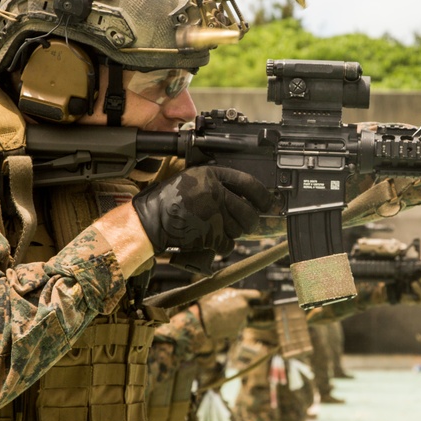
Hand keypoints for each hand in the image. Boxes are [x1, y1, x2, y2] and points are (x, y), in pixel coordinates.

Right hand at [132, 166, 271, 258]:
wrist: (150, 220)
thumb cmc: (168, 200)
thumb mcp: (193, 180)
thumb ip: (216, 183)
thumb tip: (245, 197)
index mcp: (211, 175)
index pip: (248, 183)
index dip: (264, 196)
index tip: (270, 204)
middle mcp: (215, 192)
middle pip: (248, 211)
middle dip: (250, 221)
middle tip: (246, 223)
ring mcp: (214, 214)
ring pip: (239, 229)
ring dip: (232, 233)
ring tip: (216, 228)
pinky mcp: (210, 233)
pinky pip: (228, 245)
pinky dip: (222, 246)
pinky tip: (210, 240)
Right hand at [197, 288, 255, 341]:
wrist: (201, 320)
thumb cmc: (208, 303)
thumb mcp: (221, 292)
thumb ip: (233, 294)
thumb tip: (238, 296)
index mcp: (242, 297)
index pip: (256, 295)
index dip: (254, 296)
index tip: (254, 298)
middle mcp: (245, 308)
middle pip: (247, 309)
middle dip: (240, 309)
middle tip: (227, 309)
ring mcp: (242, 321)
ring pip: (241, 320)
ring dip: (235, 320)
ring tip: (221, 318)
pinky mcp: (236, 332)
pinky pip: (235, 330)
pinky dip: (229, 329)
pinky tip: (219, 326)